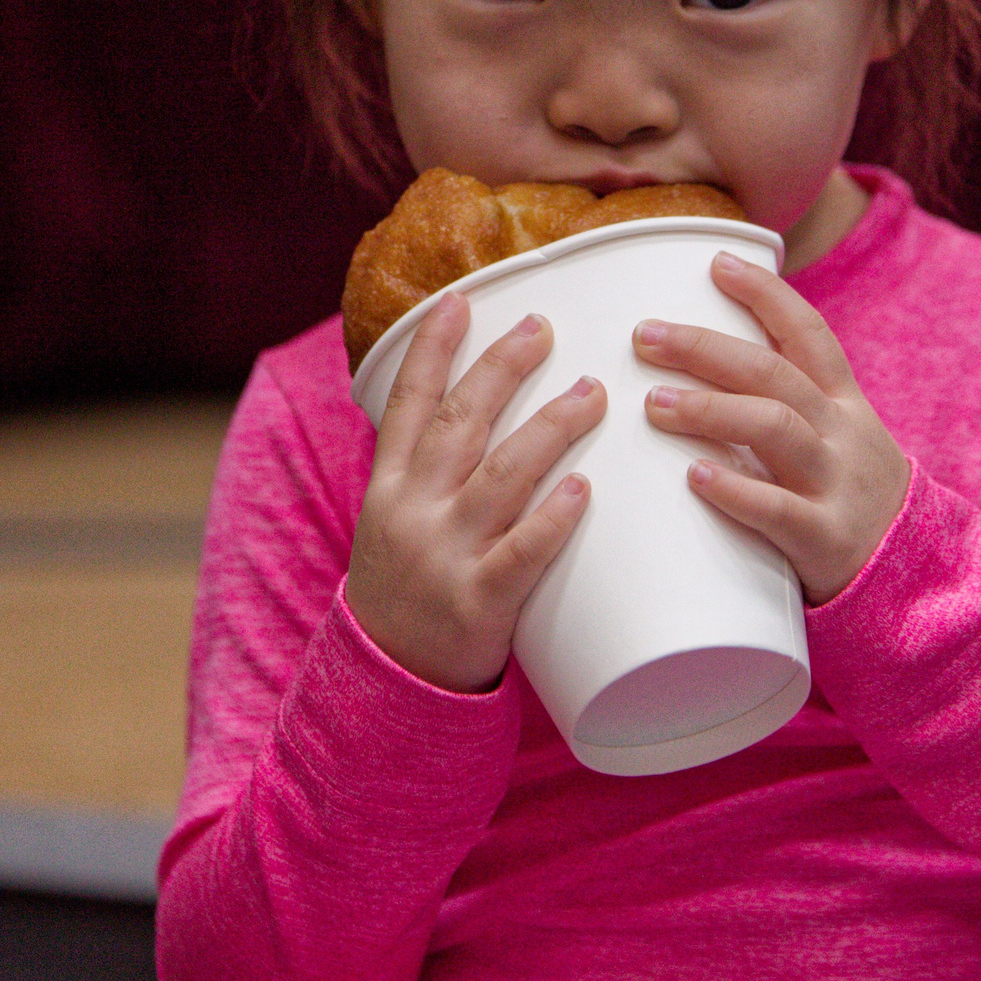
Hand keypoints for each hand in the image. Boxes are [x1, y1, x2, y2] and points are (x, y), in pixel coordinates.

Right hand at [348, 293, 607, 692]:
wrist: (388, 681)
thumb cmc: (406, 590)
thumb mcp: (392, 521)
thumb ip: (427, 469)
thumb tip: (475, 404)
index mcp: (389, 486)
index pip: (407, 402)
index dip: (433, 349)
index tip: (460, 299)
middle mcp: (412, 511)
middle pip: (460, 423)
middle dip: (502, 368)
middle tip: (544, 327)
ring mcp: (445, 556)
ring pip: (500, 476)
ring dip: (548, 427)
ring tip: (592, 392)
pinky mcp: (480, 603)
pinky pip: (522, 554)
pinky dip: (553, 519)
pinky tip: (585, 489)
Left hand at [633, 251, 909, 605]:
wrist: (911, 577)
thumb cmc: (847, 496)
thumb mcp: (835, 436)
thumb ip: (784, 402)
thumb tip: (702, 360)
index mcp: (843, 401)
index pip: (808, 332)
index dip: (765, 294)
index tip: (716, 262)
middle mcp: (841, 432)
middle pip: (773, 373)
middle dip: (705, 348)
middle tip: (645, 335)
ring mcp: (836, 483)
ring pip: (775, 428)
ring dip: (710, 409)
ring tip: (654, 402)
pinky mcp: (825, 538)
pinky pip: (778, 510)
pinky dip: (735, 490)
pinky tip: (694, 476)